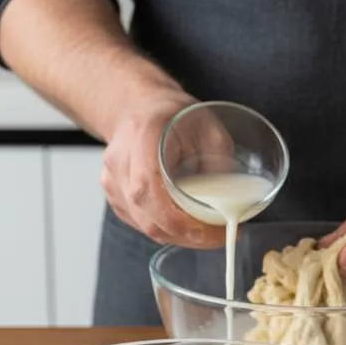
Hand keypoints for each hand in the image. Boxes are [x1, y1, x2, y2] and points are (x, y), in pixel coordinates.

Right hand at [101, 91, 229, 247]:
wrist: (139, 108)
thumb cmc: (173, 114)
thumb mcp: (209, 126)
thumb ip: (220, 162)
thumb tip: (233, 204)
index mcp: (142, 137)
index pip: (151, 191)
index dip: (181, 221)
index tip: (212, 231)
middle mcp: (120, 162)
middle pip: (149, 217)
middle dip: (187, 236)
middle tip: (217, 236)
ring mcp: (112, 181)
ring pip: (145, 225)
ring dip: (179, 236)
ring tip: (206, 232)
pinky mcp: (115, 195)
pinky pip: (141, 223)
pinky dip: (166, 230)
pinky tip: (186, 225)